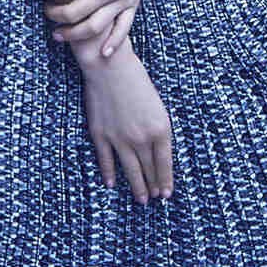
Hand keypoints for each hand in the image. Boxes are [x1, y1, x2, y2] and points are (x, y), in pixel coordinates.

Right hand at [81, 39, 173, 200]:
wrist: (109, 67)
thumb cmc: (136, 80)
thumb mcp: (156, 105)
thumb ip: (157, 130)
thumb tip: (156, 152)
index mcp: (160, 129)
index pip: (164, 163)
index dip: (165, 180)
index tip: (166, 194)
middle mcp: (141, 138)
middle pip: (148, 169)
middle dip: (153, 186)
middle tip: (154, 198)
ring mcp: (119, 138)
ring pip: (130, 170)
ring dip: (137, 186)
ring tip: (141, 199)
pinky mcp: (100, 135)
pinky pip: (106, 161)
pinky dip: (110, 174)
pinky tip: (112, 184)